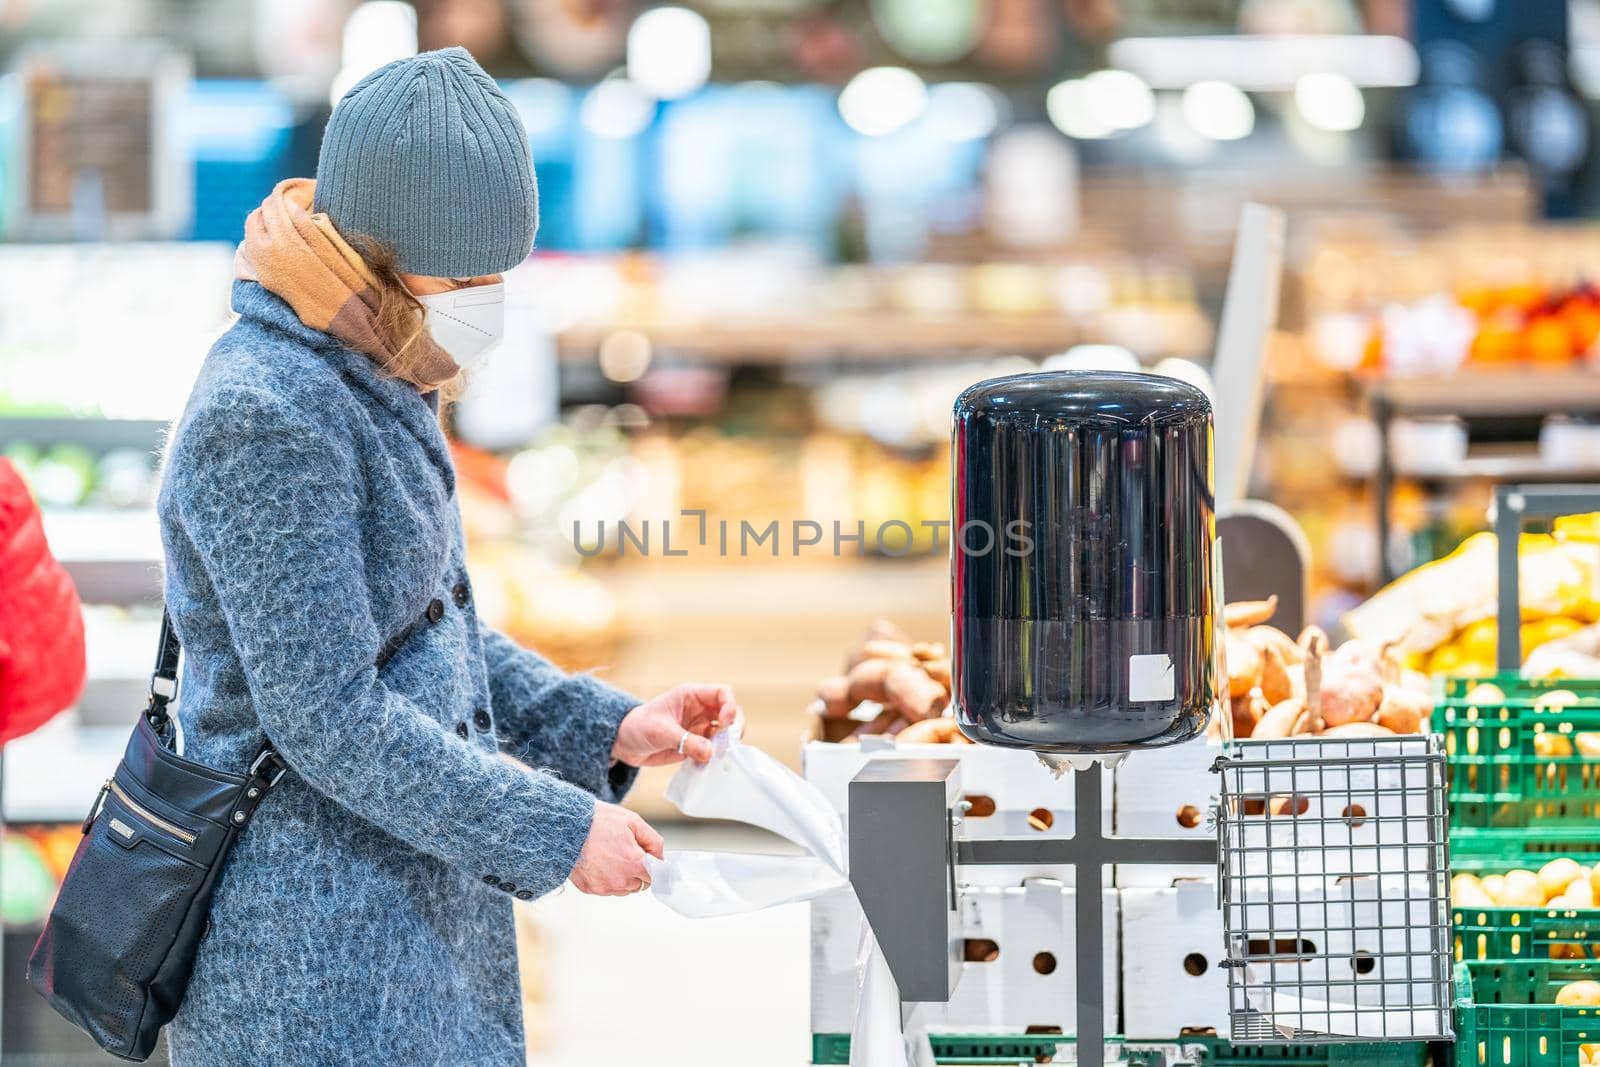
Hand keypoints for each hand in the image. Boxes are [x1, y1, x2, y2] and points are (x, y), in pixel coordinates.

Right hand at [570, 801, 663, 895]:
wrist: (567, 827)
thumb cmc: (598, 822)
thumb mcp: (633, 822)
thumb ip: (653, 841)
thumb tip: (660, 857)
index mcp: (634, 863)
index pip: (654, 876)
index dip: (651, 866)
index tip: (646, 859)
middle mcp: (620, 880)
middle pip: (639, 884)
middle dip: (637, 871)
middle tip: (624, 852)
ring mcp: (604, 887)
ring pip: (623, 889)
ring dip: (622, 877)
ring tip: (610, 856)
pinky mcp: (590, 889)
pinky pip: (606, 889)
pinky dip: (606, 879)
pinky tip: (599, 862)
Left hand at [612, 683, 741, 766]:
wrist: (624, 743)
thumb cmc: (638, 727)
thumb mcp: (660, 732)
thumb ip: (685, 741)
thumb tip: (710, 752)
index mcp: (692, 696)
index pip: (723, 693)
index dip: (730, 706)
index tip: (725, 723)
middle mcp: (700, 710)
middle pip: (731, 713)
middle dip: (734, 727)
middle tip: (729, 744)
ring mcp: (700, 728)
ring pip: (726, 733)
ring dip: (726, 744)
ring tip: (719, 757)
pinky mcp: (696, 745)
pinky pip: (714, 749)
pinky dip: (716, 757)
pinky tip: (709, 765)